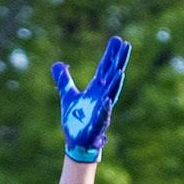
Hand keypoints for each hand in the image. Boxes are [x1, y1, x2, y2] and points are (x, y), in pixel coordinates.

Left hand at [51, 36, 131, 161]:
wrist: (76, 143)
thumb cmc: (76, 121)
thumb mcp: (68, 96)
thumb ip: (64, 80)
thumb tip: (58, 64)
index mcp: (96, 90)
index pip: (105, 68)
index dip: (111, 54)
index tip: (118, 40)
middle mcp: (101, 97)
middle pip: (112, 76)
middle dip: (118, 61)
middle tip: (126, 44)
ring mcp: (101, 110)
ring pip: (110, 94)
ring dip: (116, 83)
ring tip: (120, 70)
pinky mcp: (96, 125)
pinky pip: (102, 115)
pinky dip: (105, 107)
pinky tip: (107, 99)